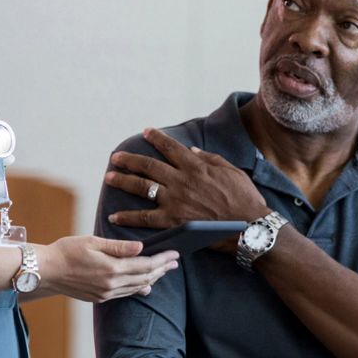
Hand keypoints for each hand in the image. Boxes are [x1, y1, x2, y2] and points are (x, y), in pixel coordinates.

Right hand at [35, 235, 178, 302]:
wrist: (46, 271)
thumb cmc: (67, 251)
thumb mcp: (93, 242)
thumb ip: (119, 246)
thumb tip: (141, 247)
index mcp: (112, 268)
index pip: (145, 265)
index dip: (162, 259)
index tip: (175, 254)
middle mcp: (111, 284)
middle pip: (144, 277)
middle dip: (162, 270)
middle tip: (175, 263)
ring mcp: (105, 293)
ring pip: (136, 287)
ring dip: (152, 279)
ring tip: (164, 271)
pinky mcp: (99, 297)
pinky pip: (125, 293)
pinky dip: (138, 288)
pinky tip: (145, 286)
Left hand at [105, 128, 271, 231]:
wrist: (248, 226)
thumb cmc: (244, 198)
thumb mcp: (231, 171)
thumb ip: (210, 159)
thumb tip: (192, 151)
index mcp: (195, 166)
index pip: (170, 147)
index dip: (156, 138)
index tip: (146, 131)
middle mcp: (181, 180)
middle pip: (148, 166)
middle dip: (130, 160)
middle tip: (116, 157)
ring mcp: (174, 201)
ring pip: (141, 188)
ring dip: (123, 181)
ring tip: (109, 177)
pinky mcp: (173, 221)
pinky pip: (145, 218)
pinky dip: (128, 216)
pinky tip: (115, 214)